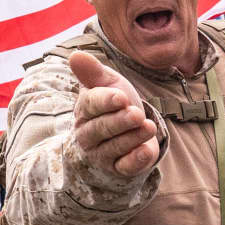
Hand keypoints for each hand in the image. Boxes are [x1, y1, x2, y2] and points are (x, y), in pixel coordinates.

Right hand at [68, 50, 158, 178]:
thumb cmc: (115, 105)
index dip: (106, 101)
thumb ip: (94, 72)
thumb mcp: (108, 84)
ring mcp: (102, 154)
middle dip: (120, 121)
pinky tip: (146, 151)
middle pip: (101, 128)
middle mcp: (88, 134)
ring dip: (132, 137)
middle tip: (137, 114)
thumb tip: (75, 55)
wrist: (128, 131)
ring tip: (149, 127)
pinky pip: (124, 167)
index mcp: (84, 110)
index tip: (121, 97)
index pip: (91, 105)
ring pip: (114, 147)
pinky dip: (135, 160)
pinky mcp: (118, 169)